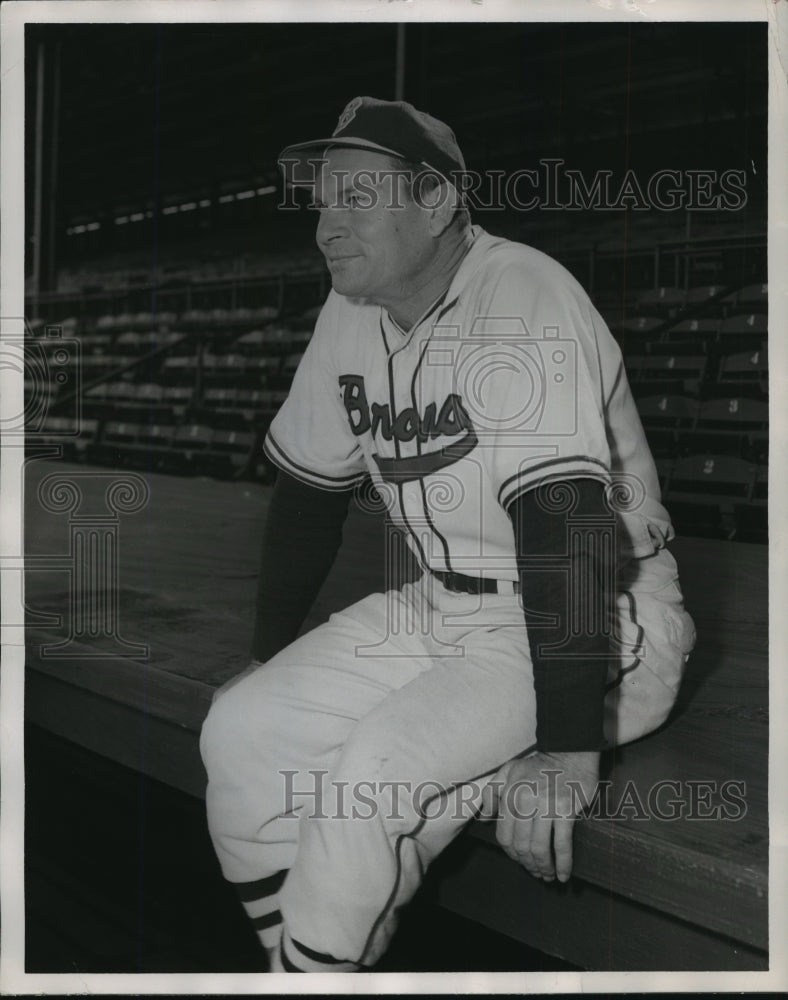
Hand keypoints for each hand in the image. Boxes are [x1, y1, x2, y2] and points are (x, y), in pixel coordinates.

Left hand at [480, 750, 599, 882]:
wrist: (569, 753)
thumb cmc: (537, 765)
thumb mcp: (508, 772)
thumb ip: (492, 793)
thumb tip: (485, 819)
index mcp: (510, 794)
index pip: (504, 835)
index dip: (511, 853)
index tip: (519, 860)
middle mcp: (525, 802)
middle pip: (522, 846)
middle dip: (527, 864)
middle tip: (534, 872)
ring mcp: (547, 807)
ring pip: (540, 848)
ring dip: (543, 868)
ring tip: (547, 875)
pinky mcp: (567, 811)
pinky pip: (563, 844)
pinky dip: (563, 864)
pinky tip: (563, 875)